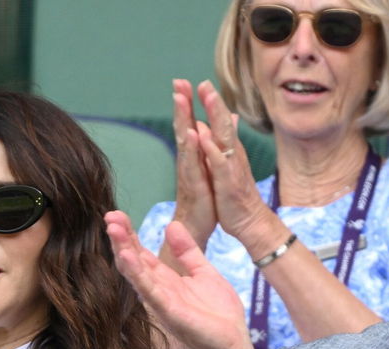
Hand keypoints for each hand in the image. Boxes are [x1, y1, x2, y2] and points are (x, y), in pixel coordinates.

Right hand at [106, 210, 260, 348]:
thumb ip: (187, 251)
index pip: (141, 254)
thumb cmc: (220, 314)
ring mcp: (162, 302)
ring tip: (112, 229)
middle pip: (133, 261)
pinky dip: (137, 273)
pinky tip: (127, 256)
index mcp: (166, 281)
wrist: (234, 344)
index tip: (117, 214)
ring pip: (136, 273)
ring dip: (123, 251)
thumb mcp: (204, 272)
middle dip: (121, 238)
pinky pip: (150, 290)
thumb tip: (171, 224)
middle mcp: (158, 291)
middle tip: (109, 215)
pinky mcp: (170, 312)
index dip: (129, 234)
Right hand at [169, 79, 218, 248]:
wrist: (196, 227)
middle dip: (181, 104)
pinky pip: (192, 164)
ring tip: (180, 98)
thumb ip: (208, 146)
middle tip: (178, 81)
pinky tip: (191, 133)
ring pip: (184, 140)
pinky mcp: (194, 185)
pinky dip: (191, 148)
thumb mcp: (209, 169)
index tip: (184, 81)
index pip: (189, 124)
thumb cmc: (203, 199)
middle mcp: (188, 160)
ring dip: (182, 118)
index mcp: (193, 155)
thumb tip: (211, 126)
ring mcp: (189, 172)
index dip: (187, 104)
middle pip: (183, 127)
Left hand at [194, 80, 277, 244]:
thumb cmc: (236, 196)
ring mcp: (230, 167)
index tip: (202, 83)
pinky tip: (204, 137)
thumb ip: (224, 145)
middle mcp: (231, 155)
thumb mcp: (229, 167)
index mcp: (228, 151)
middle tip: (204, 82)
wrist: (250, 222)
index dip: (212, 103)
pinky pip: (219, 164)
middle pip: (222, 123)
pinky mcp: (227, 183)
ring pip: (223, 137)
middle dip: (214, 102)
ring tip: (208, 99)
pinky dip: (212, 150)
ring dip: (215, 117)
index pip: (220, 122)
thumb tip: (219, 127)